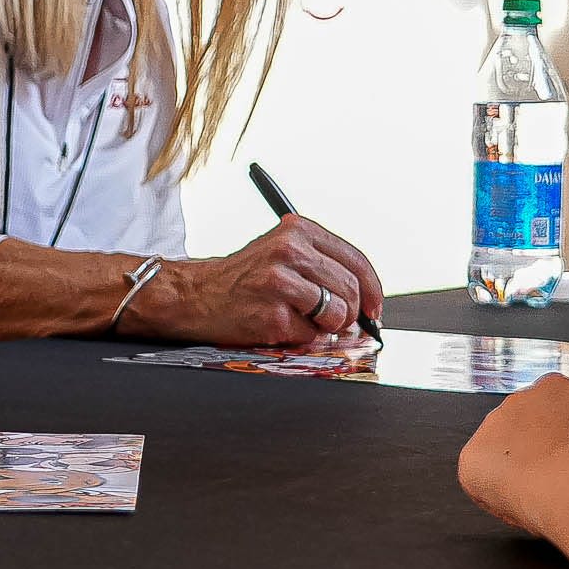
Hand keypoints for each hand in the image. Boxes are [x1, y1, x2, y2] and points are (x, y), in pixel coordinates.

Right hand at [135, 214, 384, 345]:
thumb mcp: (283, 254)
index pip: (356, 261)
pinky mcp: (271, 314)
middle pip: (350, 290)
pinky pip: (310, 335)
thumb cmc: (244, 279)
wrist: (194, 295)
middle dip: (349, 313)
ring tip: (299, 319)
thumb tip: (367, 302)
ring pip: (336, 314)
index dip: (372, 290)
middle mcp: (289, 250)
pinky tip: (276, 324)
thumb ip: (323, 266)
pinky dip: (300, 337)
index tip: (374, 309)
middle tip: (334, 322)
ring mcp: (279, 282)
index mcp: (298, 230)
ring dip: (325, 326)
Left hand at [456, 366, 568, 534]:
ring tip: (549, 494)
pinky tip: (524, 502)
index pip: (560, 411)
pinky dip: (499, 491)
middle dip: (548, 452)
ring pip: (506, 454)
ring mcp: (491, 428)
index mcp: (553, 386)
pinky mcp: (471, 460)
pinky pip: (483, 478)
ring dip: (523, 471)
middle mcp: (517, 400)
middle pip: (531, 432)